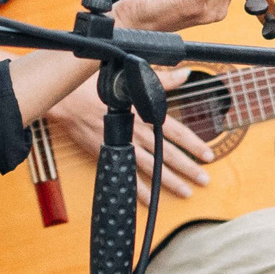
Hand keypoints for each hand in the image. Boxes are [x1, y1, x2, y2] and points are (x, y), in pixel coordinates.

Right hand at [50, 73, 214, 193]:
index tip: (208, 155)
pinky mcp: (109, 154)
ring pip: (152, 168)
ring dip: (170, 182)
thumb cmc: (96, 86)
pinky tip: (151, 200)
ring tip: (186, 191)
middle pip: (168, 154)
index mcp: (144, 114)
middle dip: (188, 168)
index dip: (194, 144)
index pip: (175, 132)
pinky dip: (139, 190)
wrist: (66, 100)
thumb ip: (161, 80)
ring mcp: (123, 146)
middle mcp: (137, 133)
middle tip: (204, 179)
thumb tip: (184, 73)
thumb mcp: (131, 79)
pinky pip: (127, 176)